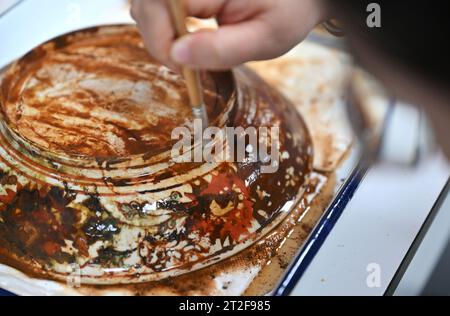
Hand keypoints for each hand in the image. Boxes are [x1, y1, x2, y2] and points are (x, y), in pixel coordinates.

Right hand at [131, 0, 327, 69]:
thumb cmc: (290, 9)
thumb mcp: (265, 39)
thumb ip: (221, 49)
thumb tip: (177, 56)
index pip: (158, 5)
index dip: (160, 41)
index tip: (181, 67)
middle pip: (147, 3)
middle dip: (157, 38)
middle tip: (185, 63)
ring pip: (149, 3)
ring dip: (160, 30)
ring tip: (190, 50)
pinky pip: (162, 2)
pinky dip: (167, 21)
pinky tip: (188, 34)